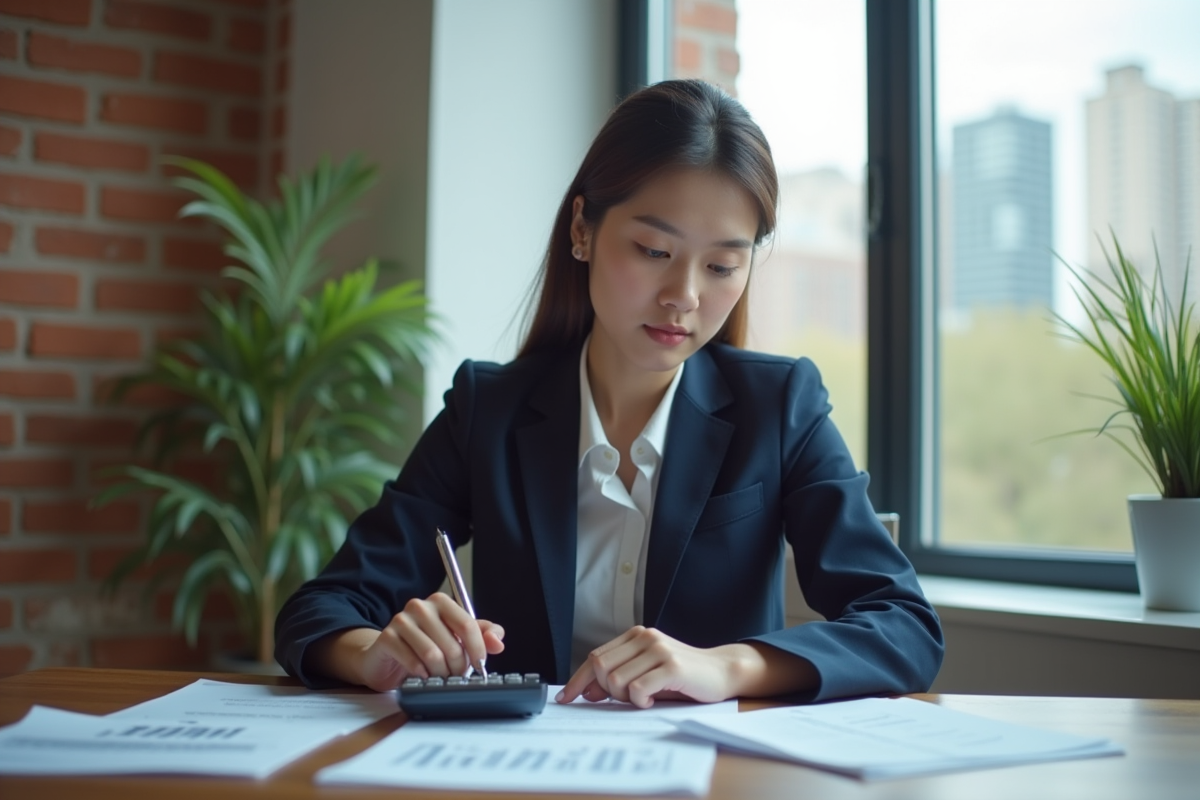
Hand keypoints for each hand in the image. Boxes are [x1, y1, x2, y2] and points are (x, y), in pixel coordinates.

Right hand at [320, 593, 504, 691]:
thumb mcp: (458, 637)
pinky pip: (412, 661)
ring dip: (440, 672)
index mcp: (441, 602)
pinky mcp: (387, 638)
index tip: (481, 665)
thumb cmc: (427, 644)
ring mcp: (401, 620)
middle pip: (451, 643)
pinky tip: (423, 675)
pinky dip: (422, 673)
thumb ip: (482, 635)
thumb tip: (498, 642)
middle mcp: (420, 606)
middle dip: (458, 666)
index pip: (467, 624)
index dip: (478, 649)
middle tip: (457, 675)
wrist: (390, 656)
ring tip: (440, 676)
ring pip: (432, 655)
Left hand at [557, 626, 745, 708]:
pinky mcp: (672, 666)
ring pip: (616, 680)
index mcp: (636, 636)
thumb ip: (619, 677)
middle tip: (626, 699)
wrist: (721, 673)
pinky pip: (638, 690)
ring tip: (644, 699)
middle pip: (601, 667)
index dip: (578, 679)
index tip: (566, 698)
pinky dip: (640, 702)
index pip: (595, 657)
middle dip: (605, 691)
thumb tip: (587, 692)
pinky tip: (653, 701)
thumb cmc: (682, 677)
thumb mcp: (646, 673)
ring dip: (625, 699)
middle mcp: (645, 638)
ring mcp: (659, 650)